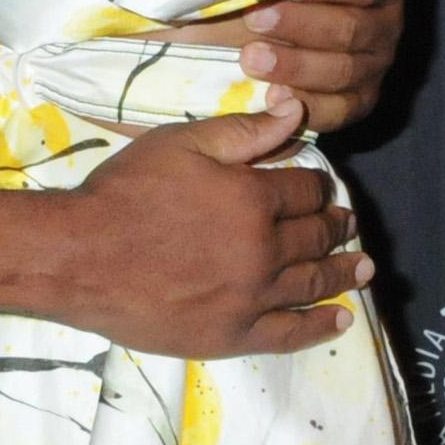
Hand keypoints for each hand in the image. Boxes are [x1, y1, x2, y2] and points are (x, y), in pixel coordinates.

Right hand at [59, 97, 370, 357]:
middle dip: (336, 225)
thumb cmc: (126, 192)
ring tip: (363, 266)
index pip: (305, 188)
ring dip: (343, 272)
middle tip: (348, 222)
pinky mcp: (234, 334)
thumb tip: (296, 110)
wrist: (81, 257)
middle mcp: (264, 250)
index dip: (317, 184)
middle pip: (315, 236)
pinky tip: (340, 318)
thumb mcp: (181, 144)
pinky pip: (291, 333)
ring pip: (313, 283)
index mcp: (254, 198)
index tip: (321, 185)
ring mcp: (252, 298)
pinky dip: (321, 326)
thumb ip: (244, 131)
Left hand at [232, 0, 412, 133]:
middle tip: (257, 20)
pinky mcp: (356, 100)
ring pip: (345, 70)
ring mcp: (373, 62)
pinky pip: (342, 110)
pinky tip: (275, 98)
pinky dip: (309, 106)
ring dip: (296, 65)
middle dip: (303, 25)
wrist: (237, 24)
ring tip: (251, 58)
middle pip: (355, 28)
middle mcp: (384, 17)